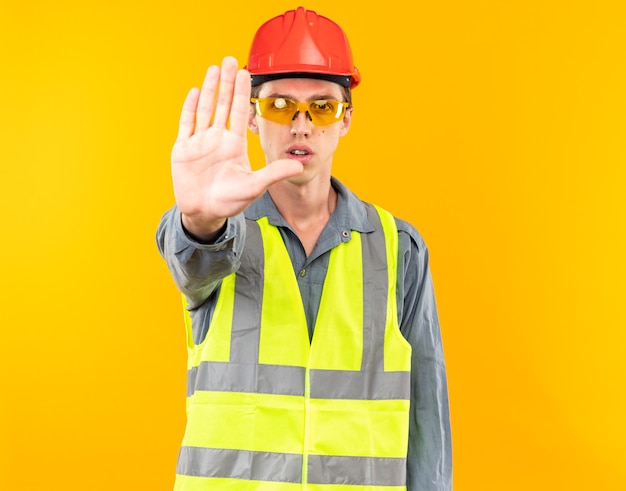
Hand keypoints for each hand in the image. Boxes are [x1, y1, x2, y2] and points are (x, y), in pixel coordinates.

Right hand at [171, 56, 302, 239]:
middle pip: (222, 104)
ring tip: (214, 68)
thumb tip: (299, 166)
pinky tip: (194, 92)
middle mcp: (217, 139)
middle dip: (227, 82)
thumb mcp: (254, 187)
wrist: (204, 213)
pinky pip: (186, 124)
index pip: (239, 112)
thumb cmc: (229, 201)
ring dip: (208, 88)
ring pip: (204, 109)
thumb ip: (273, 174)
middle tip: (231, 60)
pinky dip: (189, 108)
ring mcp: (200, 142)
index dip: (241, 92)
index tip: (247, 73)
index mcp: (234, 145)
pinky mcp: (183, 149)